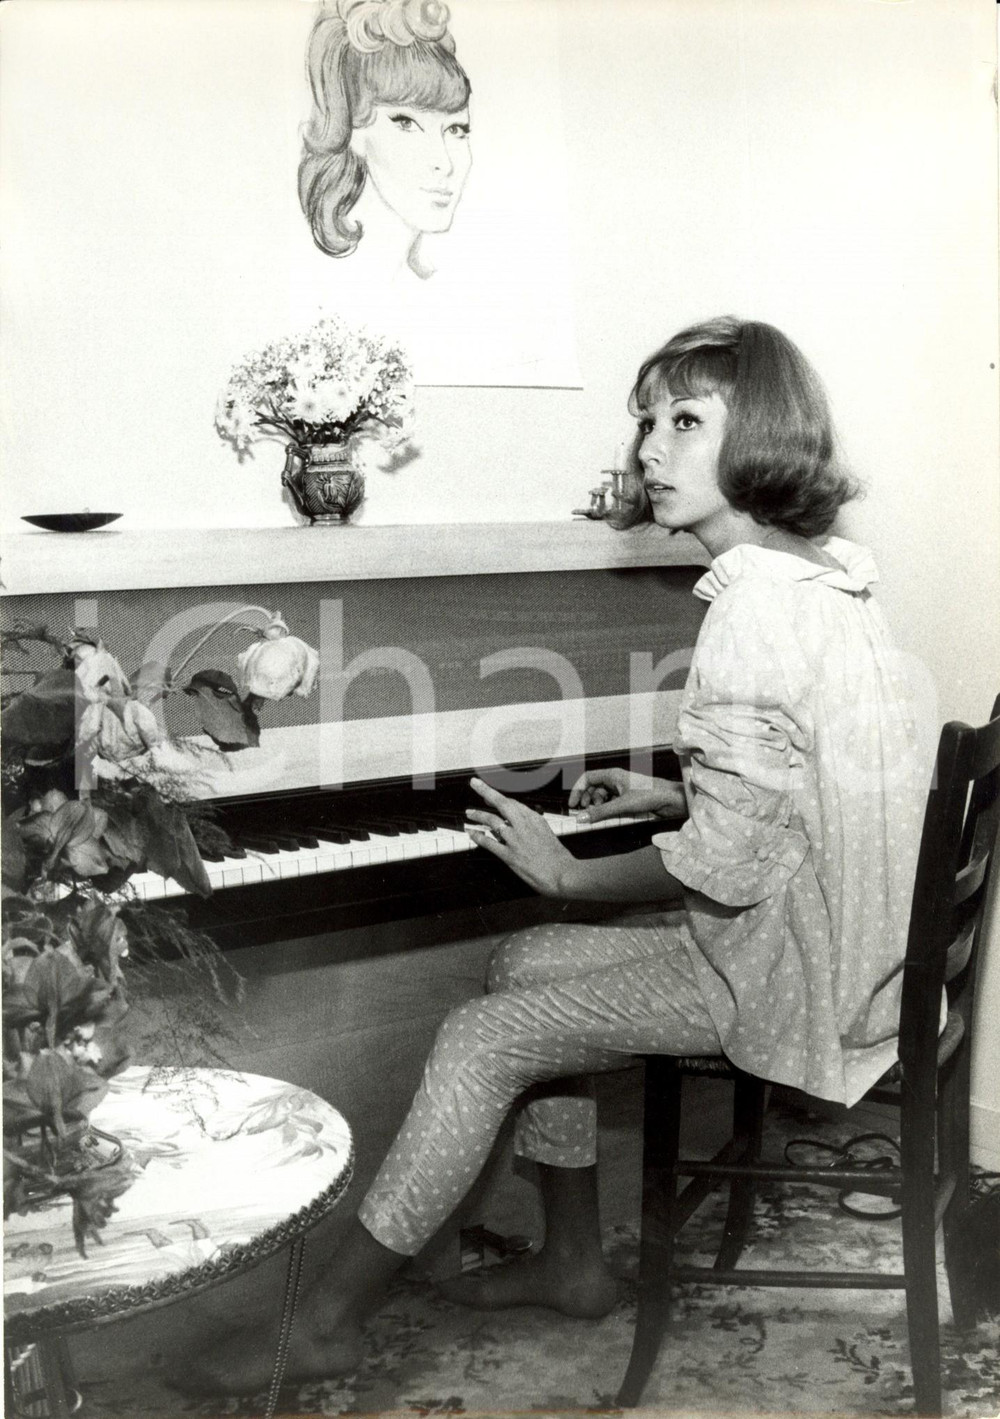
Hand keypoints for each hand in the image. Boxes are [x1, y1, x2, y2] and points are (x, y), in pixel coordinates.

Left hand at [465, 778, 574, 897]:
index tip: (491, 796)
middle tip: (476, 784)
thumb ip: (534, 827)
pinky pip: (489, 843)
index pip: (514, 803)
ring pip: (493, 821)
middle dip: (486, 791)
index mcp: (535, 820)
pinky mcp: (509, 855)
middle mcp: (524, 826)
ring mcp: (515, 840)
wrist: (563, 874)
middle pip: (502, 803)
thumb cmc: (558, 858)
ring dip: (479, 814)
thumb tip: (523, 824)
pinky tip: (472, 833)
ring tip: (470, 812)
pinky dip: (478, 837)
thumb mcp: (548, 834)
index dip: (500, 798)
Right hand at [567, 768, 686, 823]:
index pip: (588, 778)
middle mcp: (616, 780)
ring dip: (597, 806)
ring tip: (597, 816)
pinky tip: (608, 817)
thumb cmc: (651, 794)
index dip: (577, 790)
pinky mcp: (629, 800)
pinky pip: (612, 804)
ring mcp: (623, 790)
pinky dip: (607, 810)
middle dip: (587, 800)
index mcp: (613, 774)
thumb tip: (582, 817)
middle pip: (594, 788)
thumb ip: (601, 812)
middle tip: (584, 813)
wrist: (672, 800)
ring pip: (603, 797)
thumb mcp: (622, 804)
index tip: (573, 804)